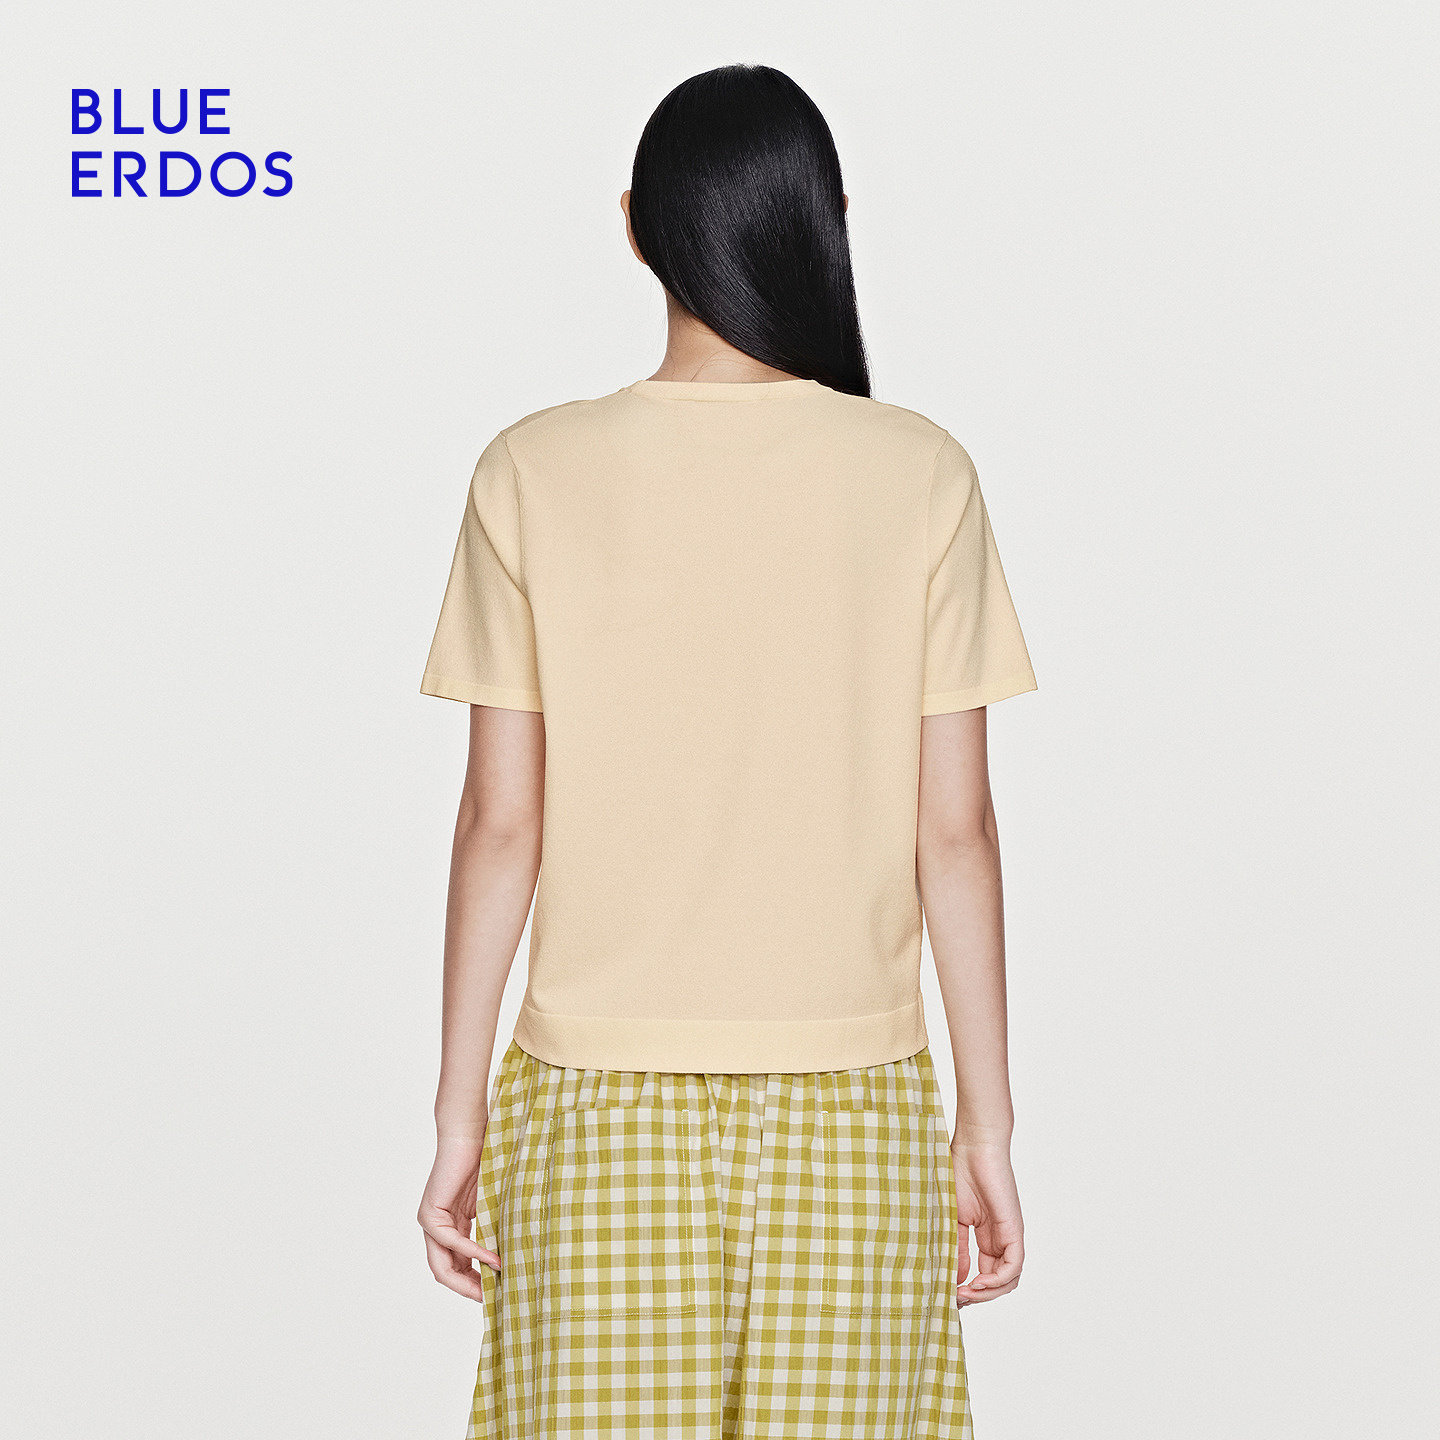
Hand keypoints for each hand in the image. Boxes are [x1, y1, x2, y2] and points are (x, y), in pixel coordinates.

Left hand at [418, 1132, 500, 1301]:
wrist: (470, 1136)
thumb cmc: (485, 1165)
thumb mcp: (490, 1208)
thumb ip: (490, 1232)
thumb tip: (507, 1264)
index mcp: (449, 1229)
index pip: (455, 1268)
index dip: (473, 1284)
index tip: (495, 1296)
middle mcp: (434, 1229)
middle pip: (445, 1273)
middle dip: (468, 1290)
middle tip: (491, 1303)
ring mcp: (429, 1223)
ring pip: (442, 1265)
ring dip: (468, 1279)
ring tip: (491, 1289)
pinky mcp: (429, 1214)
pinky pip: (450, 1242)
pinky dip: (471, 1253)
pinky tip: (492, 1259)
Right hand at [950, 1139, 1023, 1305]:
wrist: (974, 1146)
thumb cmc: (960, 1172)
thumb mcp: (953, 1219)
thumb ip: (957, 1248)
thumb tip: (956, 1278)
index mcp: (987, 1236)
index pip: (985, 1273)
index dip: (970, 1289)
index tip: (948, 1295)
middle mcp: (1002, 1239)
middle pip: (999, 1282)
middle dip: (978, 1296)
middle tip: (955, 1299)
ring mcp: (1010, 1235)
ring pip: (1010, 1279)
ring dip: (988, 1293)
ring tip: (964, 1294)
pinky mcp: (1014, 1229)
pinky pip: (1014, 1266)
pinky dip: (998, 1280)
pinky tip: (977, 1282)